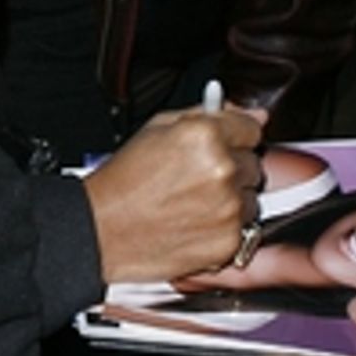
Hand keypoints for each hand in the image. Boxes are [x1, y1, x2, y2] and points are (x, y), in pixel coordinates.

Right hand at [84, 104, 263, 283]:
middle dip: (231, 169)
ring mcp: (228, 208)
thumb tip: (253, 114)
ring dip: (231, 200)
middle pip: (253, 164)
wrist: (101, 229)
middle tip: (196, 178)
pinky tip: (194, 222)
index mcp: (205, 136)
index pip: (252, 129)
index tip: (224, 145)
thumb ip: (209, 114)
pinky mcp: (228, 242)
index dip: (235, 137)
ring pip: (251, 199)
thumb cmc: (123, 181)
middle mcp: (222, 170)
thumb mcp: (157, 128)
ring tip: (192, 202)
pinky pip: (244, 230)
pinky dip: (224, 228)